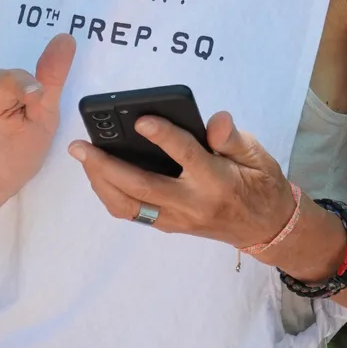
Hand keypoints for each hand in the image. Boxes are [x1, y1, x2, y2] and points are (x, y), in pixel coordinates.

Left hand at [67, 109, 295, 248]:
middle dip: (106, 166)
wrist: (266, 228)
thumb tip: (216, 119)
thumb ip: (232, 137)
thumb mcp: (257, 155)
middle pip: (142, 187)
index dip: (164, 136)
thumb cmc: (260, 183)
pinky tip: (99, 174)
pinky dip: (111, 194)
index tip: (141, 119)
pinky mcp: (169, 226)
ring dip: (101, 182)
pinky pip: (133, 213)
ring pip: (129, 206)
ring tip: (83, 158)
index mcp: (218, 180)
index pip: (186, 156)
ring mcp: (178, 219)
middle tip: (80, 145)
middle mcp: (193, 203)